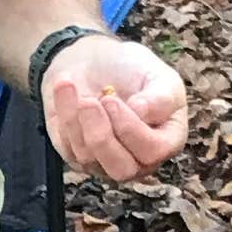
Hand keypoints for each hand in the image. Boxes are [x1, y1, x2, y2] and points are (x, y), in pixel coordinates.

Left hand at [41, 32, 187, 182]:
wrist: (97, 61)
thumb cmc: (134, 70)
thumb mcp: (158, 75)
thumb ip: (161, 96)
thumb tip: (140, 111)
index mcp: (167, 140)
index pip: (154, 151)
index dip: (131, 129)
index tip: (111, 100)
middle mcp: (138, 159)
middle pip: (122, 170)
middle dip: (102, 137)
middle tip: (89, 103)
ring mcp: (105, 162)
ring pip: (89, 158)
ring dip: (77, 121)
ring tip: (71, 85)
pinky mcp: (77, 156)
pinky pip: (67, 147)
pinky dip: (64, 116)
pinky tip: (65, 89)